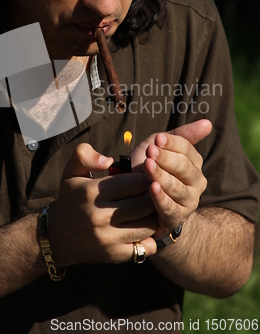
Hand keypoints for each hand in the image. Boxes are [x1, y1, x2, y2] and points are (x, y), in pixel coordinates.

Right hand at [48, 144, 156, 267]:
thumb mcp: (71, 171)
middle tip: (150, 194)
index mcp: (92, 192)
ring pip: (149, 224)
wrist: (55, 236)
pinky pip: (146, 247)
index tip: (143, 178)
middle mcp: (100, 216)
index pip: (136, 182)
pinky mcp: (114, 255)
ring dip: (151, 216)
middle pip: (146, 203)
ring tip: (145, 210)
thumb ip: (85, 155)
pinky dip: (149, 238)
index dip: (144, 178)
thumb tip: (109, 161)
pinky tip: (140, 229)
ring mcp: (108, 238)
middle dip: (152, 196)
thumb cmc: (70, 199)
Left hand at [143, 120, 211, 239]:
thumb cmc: (147, 168)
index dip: (172, 143)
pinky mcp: (176, 218)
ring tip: (148, 166)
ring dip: (162, 175)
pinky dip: (161, 198)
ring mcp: (189, 201)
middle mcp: (196, 182)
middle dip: (166, 158)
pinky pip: (170, 208)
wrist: (133, 198)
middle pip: (184, 167)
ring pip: (177, 187)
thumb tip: (208, 123)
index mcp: (194, 163)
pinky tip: (152, 188)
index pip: (187, 150)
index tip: (157, 139)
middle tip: (150, 151)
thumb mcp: (160, 148)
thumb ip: (181, 135)